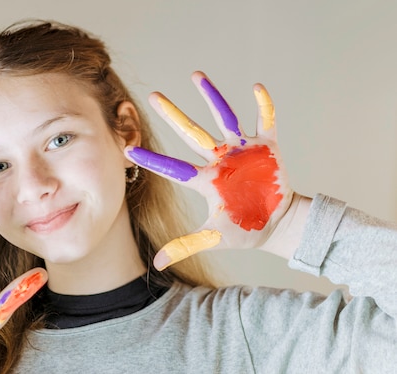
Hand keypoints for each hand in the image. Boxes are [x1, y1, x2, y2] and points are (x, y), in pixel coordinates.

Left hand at [125, 71, 293, 269]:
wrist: (279, 226)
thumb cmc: (246, 231)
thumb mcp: (213, 237)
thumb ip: (185, 245)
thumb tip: (156, 264)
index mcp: (205, 181)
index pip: (173, 168)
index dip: (152, 160)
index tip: (128, 149)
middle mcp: (219, 161)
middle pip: (192, 133)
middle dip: (173, 115)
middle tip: (153, 96)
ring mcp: (242, 152)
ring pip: (224, 117)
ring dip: (212, 97)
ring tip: (196, 76)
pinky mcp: (267, 147)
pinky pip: (266, 120)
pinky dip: (264, 105)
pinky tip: (256, 87)